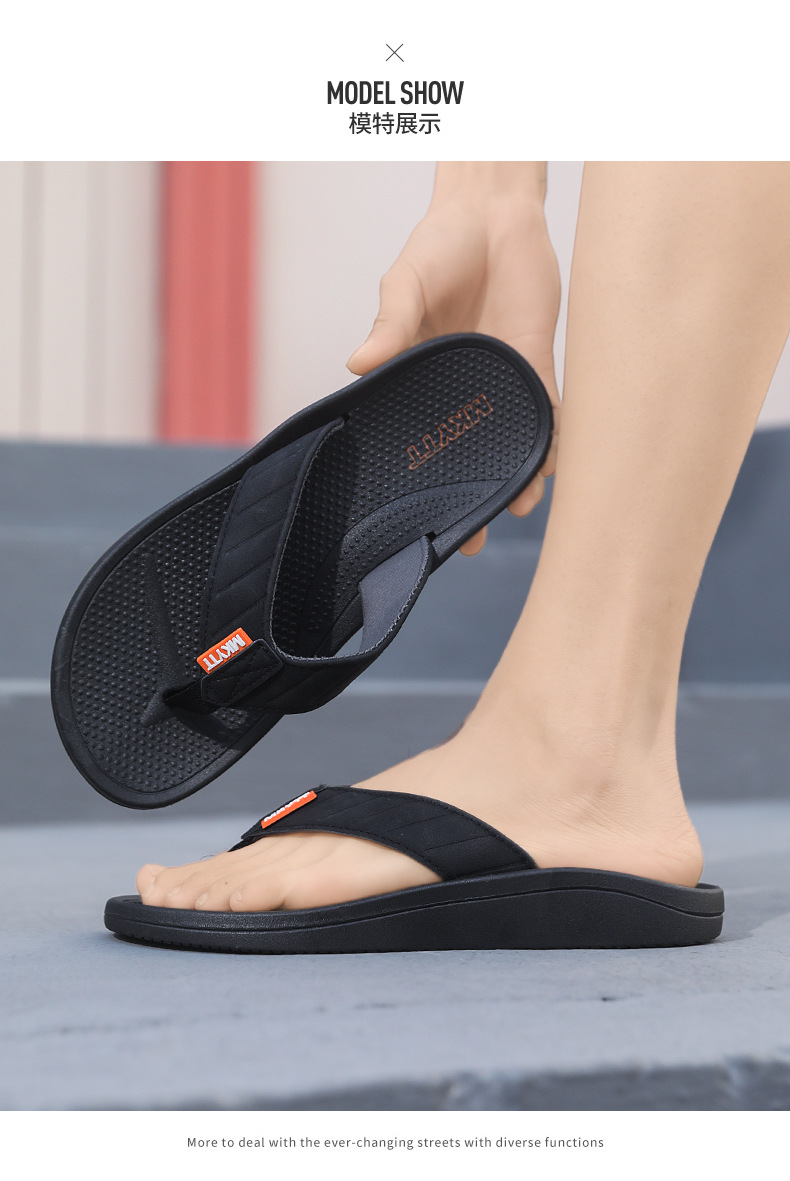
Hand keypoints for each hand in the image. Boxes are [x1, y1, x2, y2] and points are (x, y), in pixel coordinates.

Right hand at [347, 163, 560, 554]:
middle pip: (466, 454)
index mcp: (420, 377)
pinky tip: (555, 467)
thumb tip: (358, 364)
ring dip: (516, 475)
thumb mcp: (404, 284)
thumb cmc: (438, 246)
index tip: (413, 521)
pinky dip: (552, 436)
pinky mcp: (537, 360)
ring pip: (509, 441)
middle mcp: (461, 389)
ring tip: (520, 507)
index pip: (416, 439)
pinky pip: (547, 407)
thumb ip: (390, 324)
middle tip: (468, 540)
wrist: (492, 209)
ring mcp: (501, 379)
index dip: (417, 481)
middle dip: (468, 497)